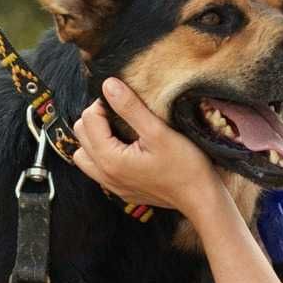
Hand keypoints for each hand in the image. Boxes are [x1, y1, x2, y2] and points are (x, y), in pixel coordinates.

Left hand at [72, 78, 223, 215]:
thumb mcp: (158, 132)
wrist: (201, 197)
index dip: (104, 103)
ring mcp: (111, 185)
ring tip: (119, 130)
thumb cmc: (185, 166)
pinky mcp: (120, 190)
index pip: (89, 119)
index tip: (125, 100)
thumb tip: (108, 85)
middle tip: (122, 113)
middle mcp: (105, 175)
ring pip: (85, 154)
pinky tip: (125, 148)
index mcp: (110, 159)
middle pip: (81, 135)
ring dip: (95, 138)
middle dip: (97, 118)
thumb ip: (130, 108)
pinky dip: (103, 154)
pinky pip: (98, 168)